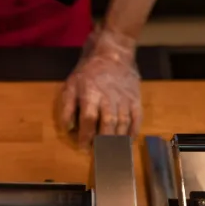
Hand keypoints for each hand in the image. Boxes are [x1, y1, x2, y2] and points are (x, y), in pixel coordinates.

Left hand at [58, 29, 141, 146]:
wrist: (112, 53)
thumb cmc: (88, 72)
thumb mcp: (71, 85)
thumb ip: (67, 107)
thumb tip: (68, 128)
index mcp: (91, 94)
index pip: (88, 119)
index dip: (85, 136)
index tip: (83, 147)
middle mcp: (109, 98)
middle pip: (108, 124)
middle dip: (103, 141)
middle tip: (99, 152)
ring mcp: (124, 99)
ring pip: (122, 123)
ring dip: (117, 139)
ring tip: (112, 150)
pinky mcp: (135, 99)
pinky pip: (136, 118)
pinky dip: (133, 131)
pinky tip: (128, 140)